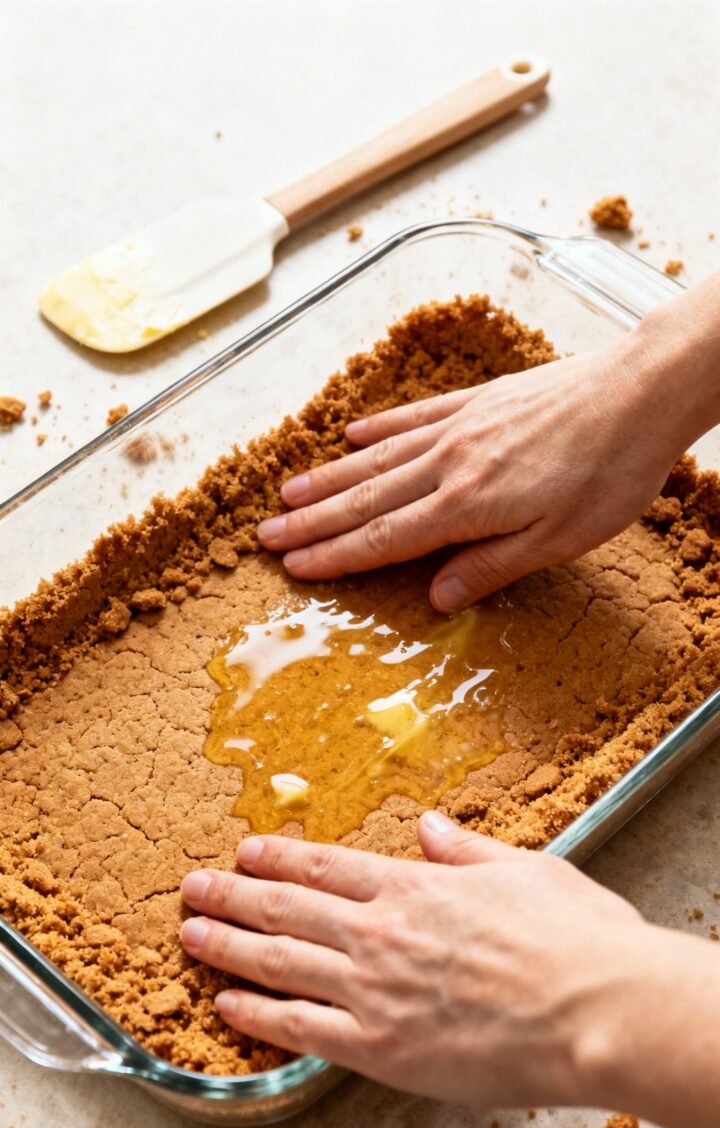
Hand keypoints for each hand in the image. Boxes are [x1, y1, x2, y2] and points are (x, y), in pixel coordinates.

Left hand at [179, 813, 646, 1109]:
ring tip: (190, 935)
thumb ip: (466, 850)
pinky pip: (301, 1030)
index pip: (327, 868)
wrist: (596, 1010)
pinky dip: (259, 1015)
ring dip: (228, 946)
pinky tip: (227, 1005)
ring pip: (280, 963)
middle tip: (191, 888)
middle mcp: (380, 933)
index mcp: (415, 888)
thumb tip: (429, 826)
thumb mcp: (526, 868)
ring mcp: (373, 990)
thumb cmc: (574, 939)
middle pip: (286, 909)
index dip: (278, 858)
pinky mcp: (380, 1049)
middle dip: (232, 897)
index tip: (245, 852)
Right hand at [257, 329, 698, 609]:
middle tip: (266, 536)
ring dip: (330, 479)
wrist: (639, 392)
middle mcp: (449, 462)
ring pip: (378, 458)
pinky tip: (350, 435)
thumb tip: (436, 597)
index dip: (335, 556)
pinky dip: (377, 428)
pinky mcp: (478, 400)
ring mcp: (459, 426)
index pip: (384, 539)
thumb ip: (491, 567)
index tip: (295, 568)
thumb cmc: (610, 473)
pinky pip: (413, 416)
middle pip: (367, 499)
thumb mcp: (559, 540)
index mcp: (466, 505)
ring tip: (288, 493)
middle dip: (313, 522)